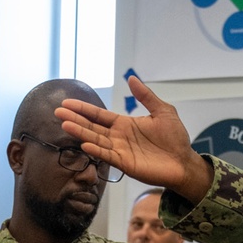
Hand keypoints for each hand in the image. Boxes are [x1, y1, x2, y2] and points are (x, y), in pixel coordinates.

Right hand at [55, 76, 212, 201]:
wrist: (184, 162)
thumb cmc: (176, 139)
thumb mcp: (163, 111)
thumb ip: (146, 96)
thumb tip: (132, 78)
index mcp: (125, 124)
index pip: (99, 115)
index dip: (84, 109)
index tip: (67, 103)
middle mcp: (118, 137)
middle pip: (93, 127)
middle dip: (76, 119)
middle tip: (58, 112)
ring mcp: (121, 151)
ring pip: (96, 140)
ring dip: (81, 133)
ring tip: (65, 124)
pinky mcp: (126, 164)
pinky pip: (108, 156)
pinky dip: (97, 151)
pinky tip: (85, 144)